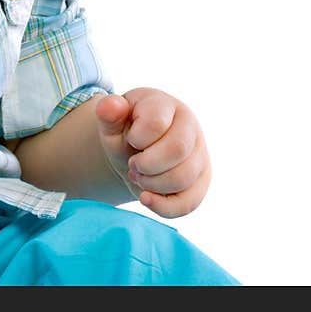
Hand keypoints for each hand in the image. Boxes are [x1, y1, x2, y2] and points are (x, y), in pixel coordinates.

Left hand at [95, 88, 210, 217]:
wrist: (135, 153)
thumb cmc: (125, 132)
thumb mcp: (112, 122)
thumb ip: (108, 112)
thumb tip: (111, 105)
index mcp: (165, 105)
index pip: (157, 122)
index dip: (138, 138)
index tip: (130, 140)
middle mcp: (189, 126)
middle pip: (177, 150)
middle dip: (147, 164)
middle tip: (132, 165)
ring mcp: (200, 153)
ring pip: (184, 178)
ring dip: (153, 184)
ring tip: (139, 177)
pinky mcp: (202, 180)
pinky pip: (190, 202)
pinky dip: (163, 206)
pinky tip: (146, 198)